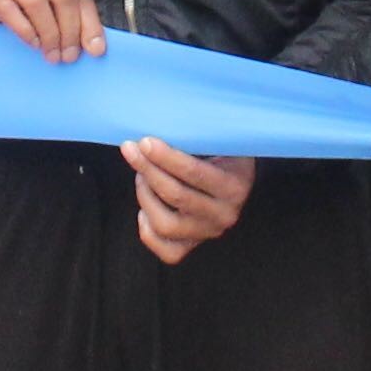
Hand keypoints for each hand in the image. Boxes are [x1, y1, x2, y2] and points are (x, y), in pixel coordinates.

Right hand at [0, 0, 102, 62]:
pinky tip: (34, 44)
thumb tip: (96, 49)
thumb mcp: (60, 11)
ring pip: (36, 1)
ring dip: (49, 33)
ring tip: (52, 55)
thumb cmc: (29, 10)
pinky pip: (9, 10)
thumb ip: (82, 23)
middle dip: (69, 28)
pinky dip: (26, 31)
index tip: (93, 50)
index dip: (88, 21)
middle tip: (69, 56)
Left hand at [121, 137, 253, 261]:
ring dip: (145, 196)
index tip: (144, 142)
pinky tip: (145, 209)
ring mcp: (208, 233)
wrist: (238, 178)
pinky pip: (165, 249)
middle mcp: (224, 214)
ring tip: (141, 175)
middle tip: (132, 150)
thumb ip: (200, 135)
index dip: (166, 157)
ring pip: (165, 224)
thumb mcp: (221, 140)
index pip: (195, 173)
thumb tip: (164, 121)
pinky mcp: (193, 246)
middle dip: (148, 170)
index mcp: (235, 186)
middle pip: (175, 196)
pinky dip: (148, 230)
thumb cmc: (222, 152)